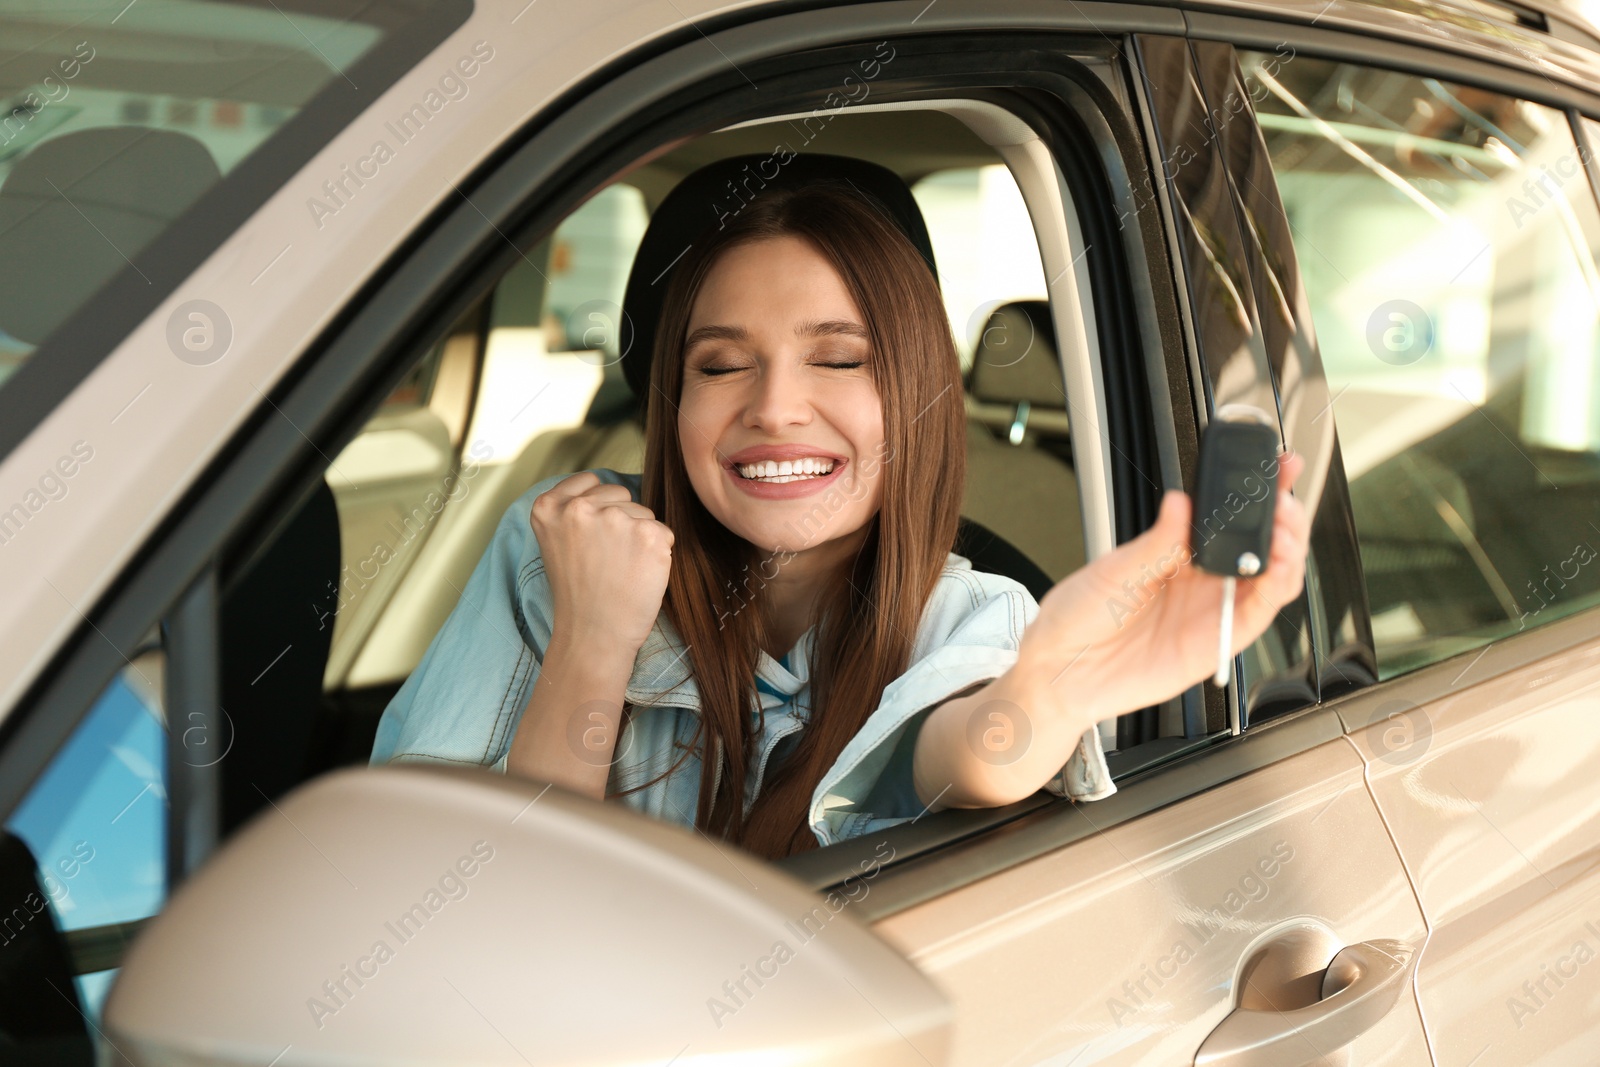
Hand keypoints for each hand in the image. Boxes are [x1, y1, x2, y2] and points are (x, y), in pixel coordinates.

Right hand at [530, 471, 673, 651]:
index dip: (599, 509)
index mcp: (548, 506)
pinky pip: (664, 532)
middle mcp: (580, 507)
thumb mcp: (557, 542)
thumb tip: (608, 488)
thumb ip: (573, 509)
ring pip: (644, 513)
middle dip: (621, 521)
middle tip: (606, 561)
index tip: (591, 541)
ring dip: (640, 538)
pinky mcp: (649, 535)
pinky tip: (639, 575)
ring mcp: (616, 519)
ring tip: (620, 570)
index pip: (591, 481)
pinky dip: (658, 553)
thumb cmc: (579, 594)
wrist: (593, 637)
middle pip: (621, 495)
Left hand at [1014, 451, 1309, 726]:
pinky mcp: (1219, 641)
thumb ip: (1157, 542)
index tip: (1275, 466)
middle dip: (1282, 515)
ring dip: (1288, 549)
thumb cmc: (1079, 617)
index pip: (1228, 515)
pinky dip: (1278, 587)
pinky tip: (1278, 566)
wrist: (1062, 670)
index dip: (1257, 492)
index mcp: (1177, 551)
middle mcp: (1202, 578)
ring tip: (1284, 529)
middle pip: (1261, 542)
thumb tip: (1180, 502)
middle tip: (1283, 498)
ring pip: (1273, 575)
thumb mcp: (1114, 569)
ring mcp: (1213, 608)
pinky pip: (1260, 612)